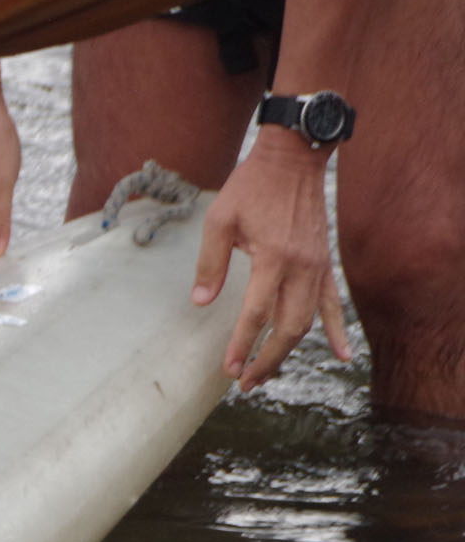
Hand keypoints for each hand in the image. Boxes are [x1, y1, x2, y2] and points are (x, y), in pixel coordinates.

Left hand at [191, 132, 353, 391]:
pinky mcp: (325, 263)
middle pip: (288, 327)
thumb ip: (210, 263)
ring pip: (308, 321)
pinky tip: (341, 355)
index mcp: (273, 257)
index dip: (242, 344)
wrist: (293, 159)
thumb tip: (200, 302)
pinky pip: (333, 303)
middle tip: (244, 383)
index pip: (257, 313)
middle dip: (266, 359)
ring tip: (266, 374)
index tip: (228, 369)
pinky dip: (336, 330)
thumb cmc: (251, 186)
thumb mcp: (219, 219)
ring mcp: (318, 266)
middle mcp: (302, 267)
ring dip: (288, 351)